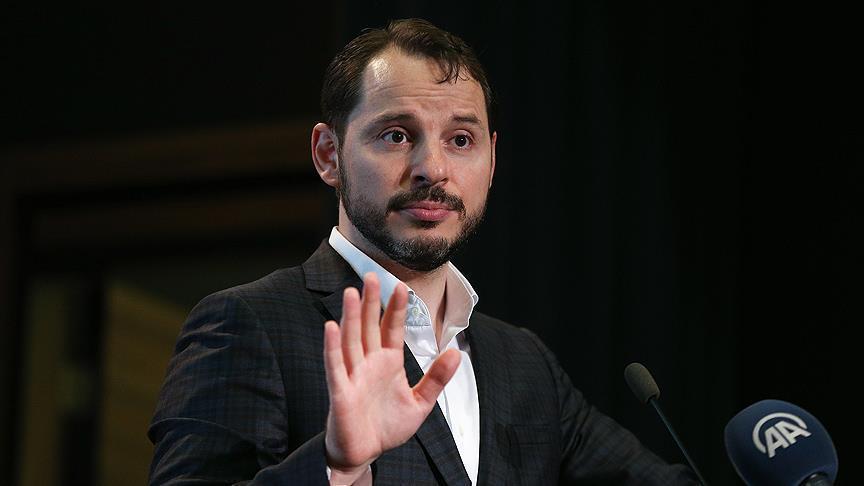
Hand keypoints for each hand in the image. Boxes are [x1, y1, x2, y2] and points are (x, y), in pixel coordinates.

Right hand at [322, 272, 460, 475]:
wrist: (366, 452)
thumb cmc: (387, 426)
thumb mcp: (420, 402)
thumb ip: (437, 378)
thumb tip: (456, 353)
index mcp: (388, 362)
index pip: (392, 329)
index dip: (396, 308)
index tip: (402, 286)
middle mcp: (369, 363)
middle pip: (369, 326)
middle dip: (371, 302)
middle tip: (371, 275)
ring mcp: (353, 375)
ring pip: (351, 340)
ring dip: (351, 317)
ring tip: (352, 293)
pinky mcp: (341, 391)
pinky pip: (335, 366)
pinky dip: (332, 347)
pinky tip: (332, 327)